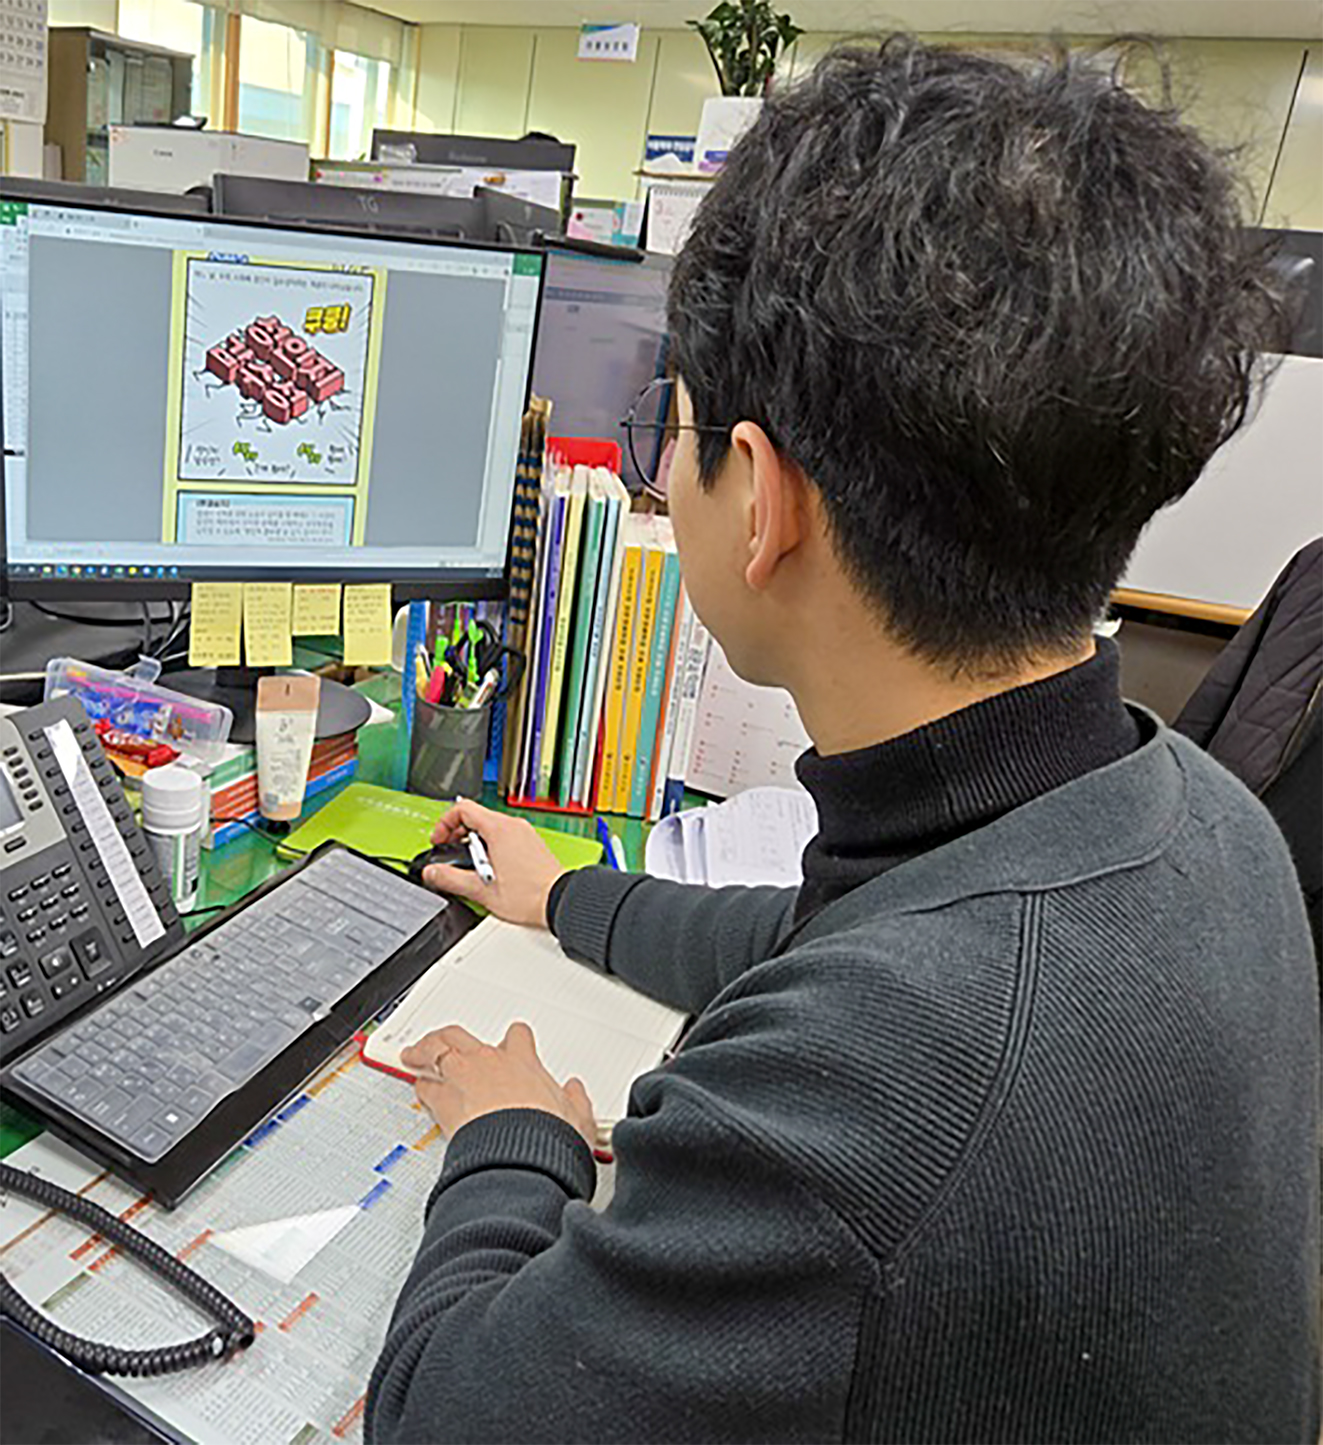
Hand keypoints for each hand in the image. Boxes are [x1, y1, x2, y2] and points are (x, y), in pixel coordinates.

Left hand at [403, 1022, 596, 1147]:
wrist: (521, 1157)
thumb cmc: (547, 1136)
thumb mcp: (576, 1117)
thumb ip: (574, 1101)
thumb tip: (575, 1092)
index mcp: (523, 1062)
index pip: (517, 1036)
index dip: (513, 1038)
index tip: (510, 1042)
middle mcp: (490, 1063)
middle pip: (461, 1035)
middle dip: (448, 1036)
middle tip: (440, 1039)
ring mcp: (464, 1079)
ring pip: (436, 1050)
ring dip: (424, 1051)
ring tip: (415, 1053)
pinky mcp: (445, 1104)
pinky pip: (425, 1087)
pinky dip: (421, 1086)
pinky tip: (418, 1086)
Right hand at [423, 797, 566, 928]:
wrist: (560, 901)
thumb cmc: (529, 895)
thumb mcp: (481, 890)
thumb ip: (451, 879)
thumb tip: (432, 873)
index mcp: (500, 829)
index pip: (463, 808)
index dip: (444, 823)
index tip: (440, 840)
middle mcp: (514, 826)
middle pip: (476, 817)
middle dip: (458, 835)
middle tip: (453, 854)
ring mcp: (525, 833)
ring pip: (491, 827)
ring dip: (476, 843)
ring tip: (474, 868)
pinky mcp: (531, 844)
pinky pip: (505, 836)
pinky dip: (492, 847)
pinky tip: (492, 871)